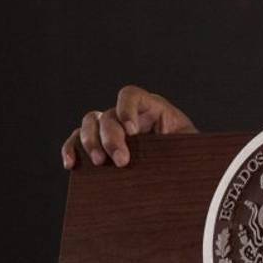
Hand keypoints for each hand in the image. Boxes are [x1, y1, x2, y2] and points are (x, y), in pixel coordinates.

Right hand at [61, 85, 196, 168]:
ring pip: (90, 123)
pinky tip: (72, 163)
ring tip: (99, 163)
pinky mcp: (98, 144)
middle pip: (108, 115)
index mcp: (151, 107)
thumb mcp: (190, 145)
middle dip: (112, 138)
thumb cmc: (188, 153)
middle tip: (121, 161)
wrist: (179, 167)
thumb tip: (181, 153)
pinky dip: (72, 149)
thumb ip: (185, 142)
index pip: (131, 95)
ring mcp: (111, 127)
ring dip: (90, 142)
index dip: (126, 109)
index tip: (133, 132)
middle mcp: (127, 114)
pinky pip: (76, 140)